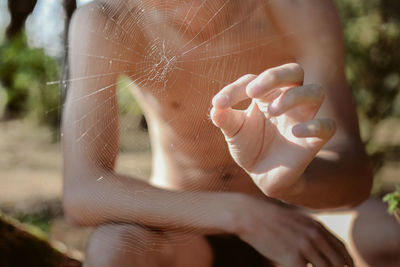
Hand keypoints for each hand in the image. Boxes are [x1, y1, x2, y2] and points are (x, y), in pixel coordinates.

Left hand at [210, 63, 335, 197]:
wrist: (263, 175)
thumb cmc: (249, 146)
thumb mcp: (233, 132)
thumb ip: (224, 118)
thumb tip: (216, 108)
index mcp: (266, 94)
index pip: (254, 80)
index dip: (235, 89)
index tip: (219, 103)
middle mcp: (287, 100)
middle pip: (295, 71)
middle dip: (275, 76)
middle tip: (253, 92)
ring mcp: (303, 118)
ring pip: (316, 92)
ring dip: (294, 97)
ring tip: (272, 111)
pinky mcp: (314, 140)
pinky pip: (327, 126)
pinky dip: (315, 126)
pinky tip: (295, 132)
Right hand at [235, 196, 353, 266]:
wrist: (249, 215)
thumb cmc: (268, 219)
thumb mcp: (293, 221)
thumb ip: (308, 232)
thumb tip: (317, 247)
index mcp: (316, 226)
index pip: (342, 249)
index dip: (347, 263)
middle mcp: (315, 235)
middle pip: (338, 263)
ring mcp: (305, 246)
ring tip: (307, 266)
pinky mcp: (293, 258)